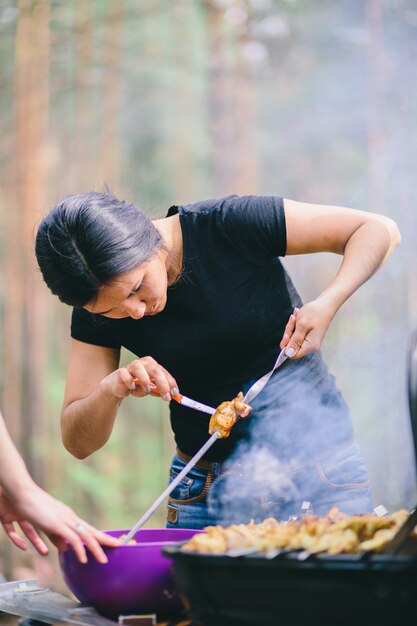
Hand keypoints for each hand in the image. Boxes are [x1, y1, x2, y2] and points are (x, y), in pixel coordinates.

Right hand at [0, 484, 119, 562]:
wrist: (24, 494)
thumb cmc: (34, 508)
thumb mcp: (47, 526)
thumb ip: (56, 537)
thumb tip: (66, 548)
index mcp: (70, 518)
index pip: (89, 529)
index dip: (100, 536)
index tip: (111, 541)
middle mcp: (71, 518)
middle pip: (92, 531)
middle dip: (105, 541)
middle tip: (118, 547)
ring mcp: (65, 520)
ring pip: (86, 536)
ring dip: (96, 549)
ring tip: (103, 560)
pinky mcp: (58, 524)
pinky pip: (72, 539)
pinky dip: (79, 550)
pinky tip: (84, 559)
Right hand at [100, 356, 178, 401]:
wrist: (118, 386)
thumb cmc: (136, 385)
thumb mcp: (149, 389)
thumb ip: (158, 390)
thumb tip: (168, 395)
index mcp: (153, 365)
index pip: (164, 373)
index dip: (171, 383)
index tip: (175, 394)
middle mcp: (144, 363)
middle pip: (155, 370)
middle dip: (163, 384)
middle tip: (166, 397)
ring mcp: (132, 366)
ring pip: (140, 369)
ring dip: (145, 380)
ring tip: (148, 390)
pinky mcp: (121, 372)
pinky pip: (125, 375)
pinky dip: (130, 381)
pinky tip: (132, 387)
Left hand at [279, 302, 332, 358]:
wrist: (324, 304)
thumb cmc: (315, 313)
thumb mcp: (302, 325)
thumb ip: (295, 340)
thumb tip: (288, 354)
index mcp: (310, 346)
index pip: (293, 354)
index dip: (286, 346)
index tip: (287, 334)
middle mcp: (310, 346)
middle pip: (291, 346)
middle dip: (289, 333)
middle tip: (293, 320)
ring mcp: (309, 341)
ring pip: (292, 338)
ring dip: (291, 327)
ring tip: (296, 316)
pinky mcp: (307, 336)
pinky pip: (295, 333)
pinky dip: (294, 325)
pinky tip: (297, 317)